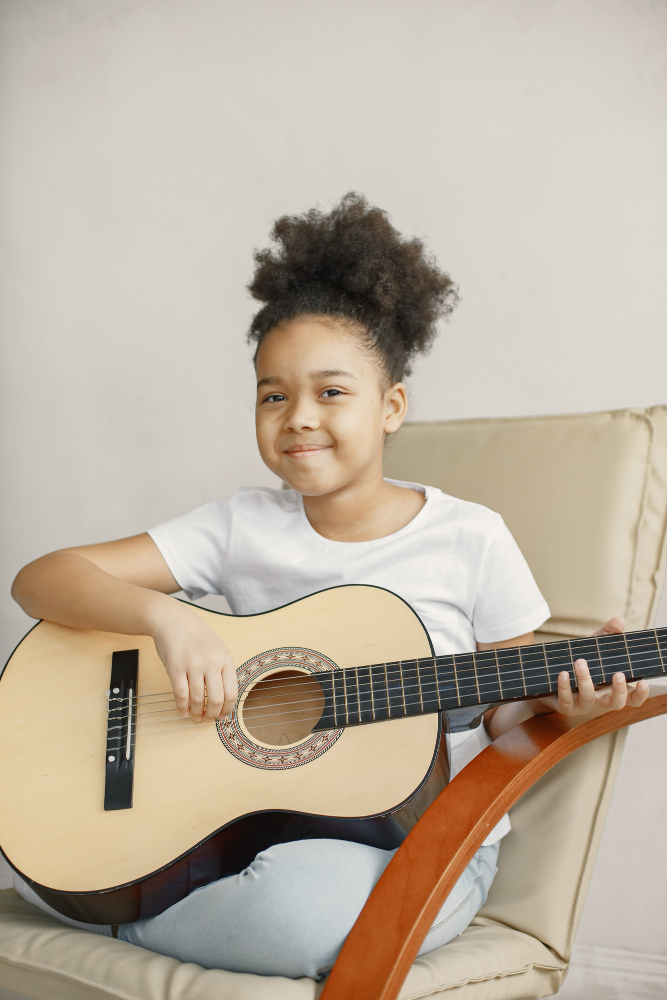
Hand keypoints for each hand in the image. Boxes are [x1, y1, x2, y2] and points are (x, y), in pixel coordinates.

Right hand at [150, 604, 237, 721]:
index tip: (222, 716)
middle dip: (212, 715)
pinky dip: (182, 707)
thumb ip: (222, 670)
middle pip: (217, 699)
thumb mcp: (217, 649)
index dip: (227, 710)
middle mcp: (211, 662)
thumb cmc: (196, 637)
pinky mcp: (175, 667)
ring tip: (195, 717)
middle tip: (207, 719)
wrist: (173, 620)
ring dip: (196, 714)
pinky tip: (183, 711)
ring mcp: (193, 664)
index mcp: (225, 658)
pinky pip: (181, 694)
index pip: (232, 693)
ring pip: (198, 699)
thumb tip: (225, 700)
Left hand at [533, 616, 649, 717]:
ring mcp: (582, 705)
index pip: (632, 698)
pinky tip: (563, 673)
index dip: (640, 694)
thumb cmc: (580, 661)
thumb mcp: (594, 647)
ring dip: (585, 680)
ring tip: (580, 662)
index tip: (643, 682)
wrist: (551, 676)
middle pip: (616, 703)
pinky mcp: (564, 706)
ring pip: (588, 698)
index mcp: (611, 689)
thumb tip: (619, 621)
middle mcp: (600, 700)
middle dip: (618, 690)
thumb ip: (607, 634)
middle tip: (618, 674)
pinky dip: (565, 686)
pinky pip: (566, 699)